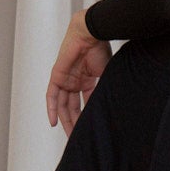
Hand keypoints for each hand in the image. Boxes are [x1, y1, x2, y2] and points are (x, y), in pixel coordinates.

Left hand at [46, 17, 111, 136]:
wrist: (92, 32)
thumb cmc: (101, 48)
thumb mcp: (107, 74)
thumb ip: (106, 89)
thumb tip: (117, 106)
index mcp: (86, 80)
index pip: (85, 103)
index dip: (86, 117)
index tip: (89, 130)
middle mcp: (74, 81)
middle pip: (72, 106)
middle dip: (74, 122)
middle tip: (77, 138)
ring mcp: (65, 78)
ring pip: (63, 104)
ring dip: (65, 119)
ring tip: (69, 134)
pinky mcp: (57, 75)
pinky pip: (52, 95)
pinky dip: (52, 109)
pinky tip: (54, 123)